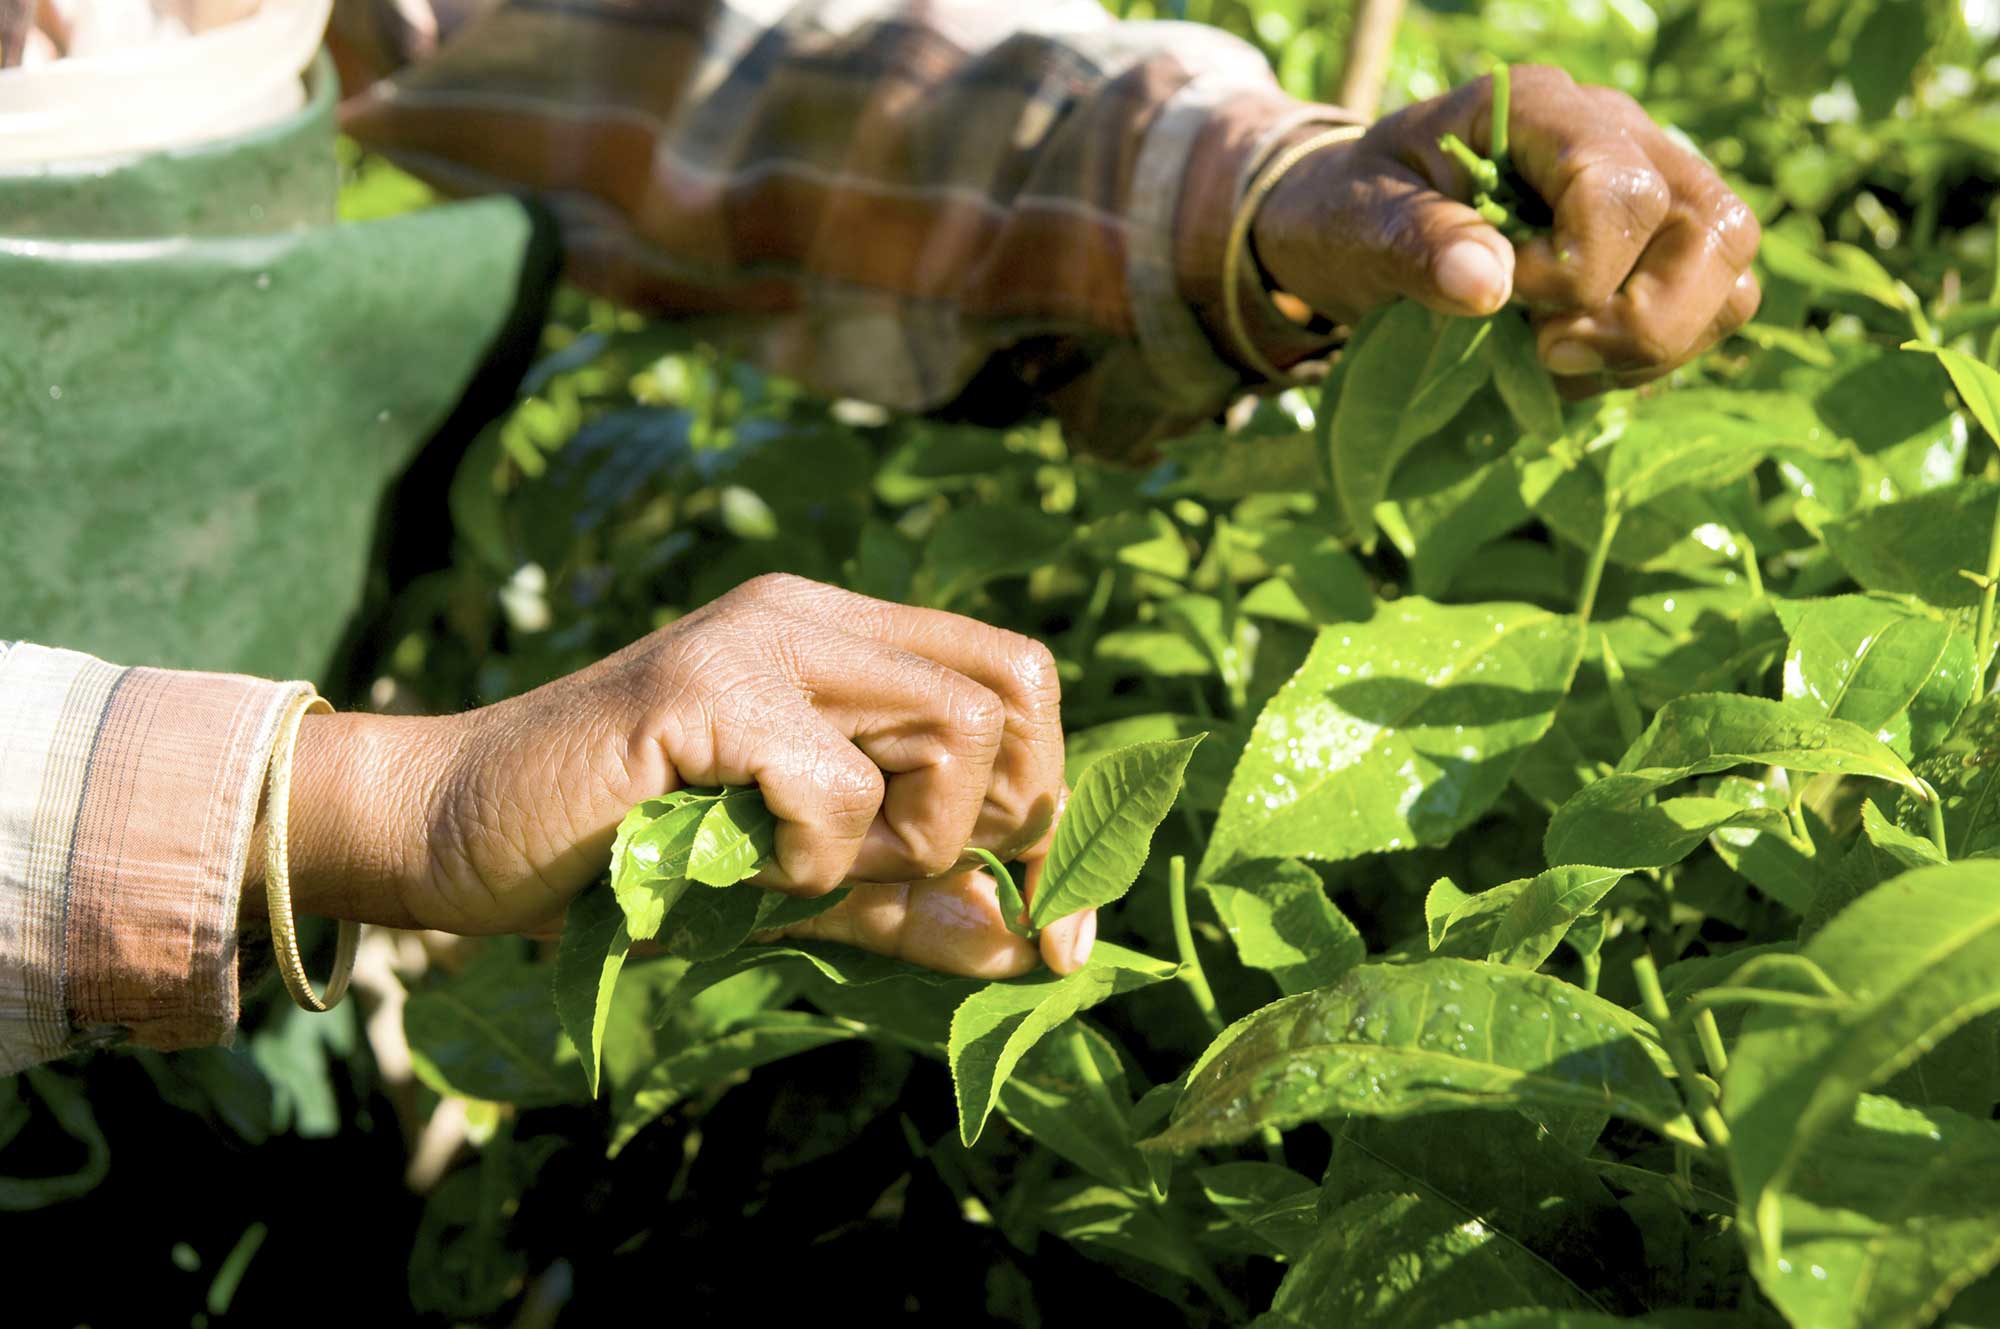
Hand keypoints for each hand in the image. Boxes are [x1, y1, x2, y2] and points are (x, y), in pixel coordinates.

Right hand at [271, 574, 1088, 975]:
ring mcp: (757, 641)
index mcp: (842, 641)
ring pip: (954, 729)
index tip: (1049, 928)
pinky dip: (809, 862)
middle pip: (1014, 693)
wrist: (447, 837)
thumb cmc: (618, 865)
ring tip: (794, 867)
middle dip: (992, 822)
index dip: (1054, 806)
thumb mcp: (796, 892)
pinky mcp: (702, 691)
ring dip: (901, 842)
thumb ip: (909, 904)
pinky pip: (835, 788)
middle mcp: (811, 616)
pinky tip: (734, 866)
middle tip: (884, 878)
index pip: (1021, 679)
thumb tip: (1035, 946)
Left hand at [1251, 65, 1760, 392]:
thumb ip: (1417, 244)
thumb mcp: (1356, 223)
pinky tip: (1578, 366)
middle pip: (1711, 228)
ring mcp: (1649, 190)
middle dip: (1642, 318)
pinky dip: (1654, 357)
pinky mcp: (1652, 250)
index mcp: (1542, 109)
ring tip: (1559, 362)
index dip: (1578, 269)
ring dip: (1657, 343)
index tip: (1505, 300)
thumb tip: (1488, 284)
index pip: (1622, 186)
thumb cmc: (1351, 212)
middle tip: (1548, 354)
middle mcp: (1619, 136)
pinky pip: (1709, 308)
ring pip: (1729, 272)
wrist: (1351, 225)